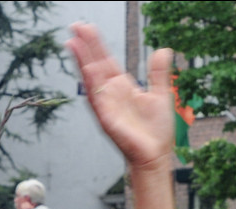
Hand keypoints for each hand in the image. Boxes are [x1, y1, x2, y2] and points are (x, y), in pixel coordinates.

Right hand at [66, 23, 176, 171]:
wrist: (156, 155)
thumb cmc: (156, 131)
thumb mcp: (161, 95)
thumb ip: (158, 73)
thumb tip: (163, 50)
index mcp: (122, 87)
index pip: (105, 60)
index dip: (96, 44)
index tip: (87, 27)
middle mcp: (111, 94)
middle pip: (95, 64)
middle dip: (85, 46)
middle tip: (75, 25)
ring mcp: (107, 106)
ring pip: (91, 79)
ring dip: (82, 61)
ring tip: (73, 42)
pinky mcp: (107, 119)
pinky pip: (97, 98)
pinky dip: (92, 83)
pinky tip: (87, 68)